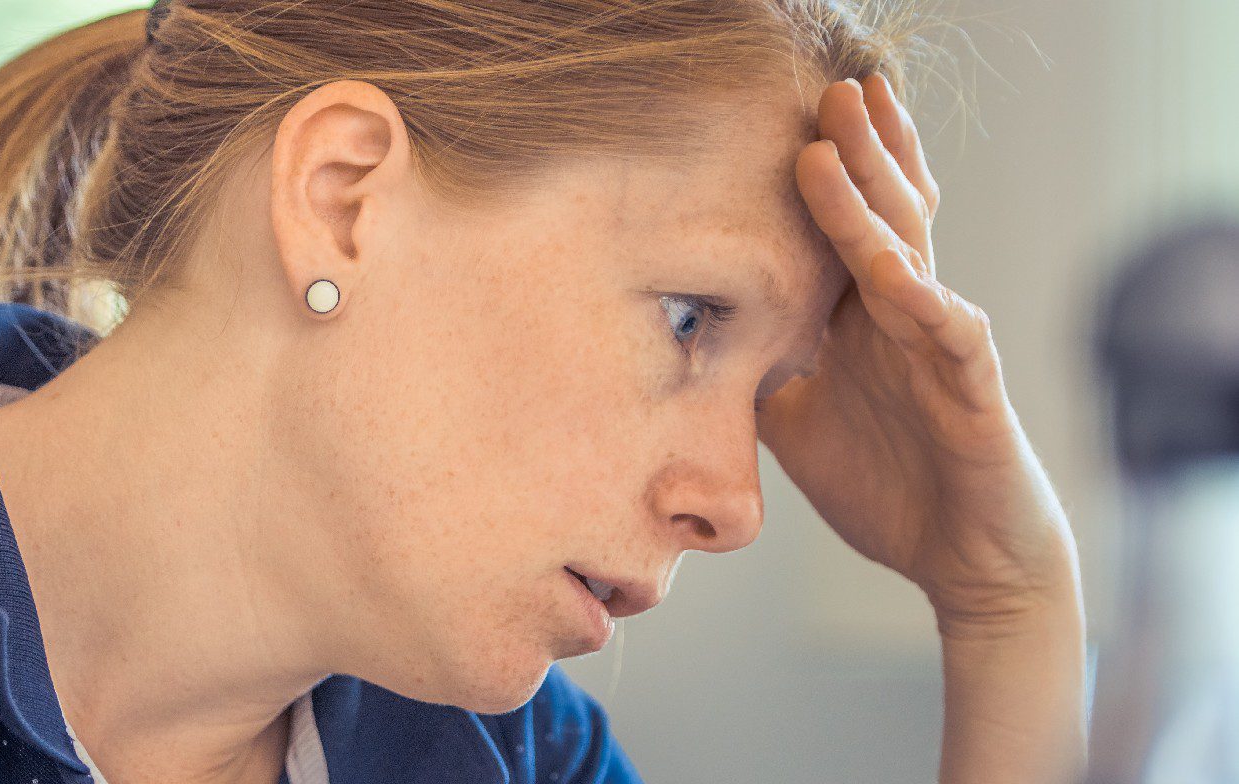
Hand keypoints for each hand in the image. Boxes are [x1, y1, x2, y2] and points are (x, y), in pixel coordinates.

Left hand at [756, 74, 1079, 627]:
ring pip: (909, 258)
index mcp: (865, 320)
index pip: (846, 229)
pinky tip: (894, 271)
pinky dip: (925, 302)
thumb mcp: (796, 423)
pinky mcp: (975, 394)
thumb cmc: (888, 483)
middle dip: (854, 152)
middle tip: (827, 89)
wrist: (963, 560)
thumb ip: (757, 374)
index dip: (829, 173)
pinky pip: (953, 338)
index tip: (791, 116)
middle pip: (882, 218)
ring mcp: (942, 349)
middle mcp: (905, 319)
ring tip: (838, 144)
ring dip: (872, 202)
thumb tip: (687, 345)